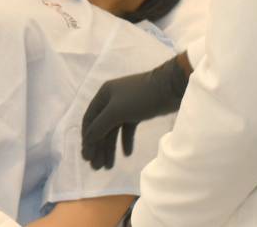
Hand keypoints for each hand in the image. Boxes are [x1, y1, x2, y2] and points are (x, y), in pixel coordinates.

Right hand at [81, 54, 188, 170]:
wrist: (170, 88)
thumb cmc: (140, 97)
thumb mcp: (116, 111)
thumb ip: (99, 126)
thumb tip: (87, 140)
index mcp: (103, 95)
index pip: (89, 120)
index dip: (87, 139)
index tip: (86, 157)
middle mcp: (112, 100)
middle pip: (101, 127)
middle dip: (98, 148)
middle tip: (96, 167)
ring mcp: (125, 107)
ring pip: (114, 130)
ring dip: (110, 148)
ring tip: (108, 167)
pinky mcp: (138, 113)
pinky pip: (127, 129)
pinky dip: (126, 141)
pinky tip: (127, 154)